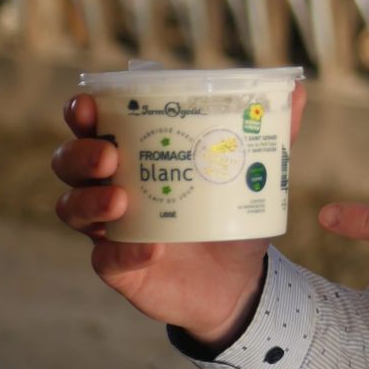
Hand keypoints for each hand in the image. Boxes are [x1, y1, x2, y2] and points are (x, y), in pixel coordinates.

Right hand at [52, 83, 307, 344]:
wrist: (239, 279)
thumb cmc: (231, 214)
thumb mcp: (253, 173)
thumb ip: (271, 132)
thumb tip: (299, 89)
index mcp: (135, 152)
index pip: (91, 124)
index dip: (81, 111)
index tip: (89, 105)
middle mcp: (111, 185)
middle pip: (69, 162)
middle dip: (81, 154)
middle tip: (110, 155)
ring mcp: (110, 228)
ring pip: (72, 208)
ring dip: (90, 200)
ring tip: (122, 200)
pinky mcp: (118, 266)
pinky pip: (105, 259)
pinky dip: (124, 252)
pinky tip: (151, 249)